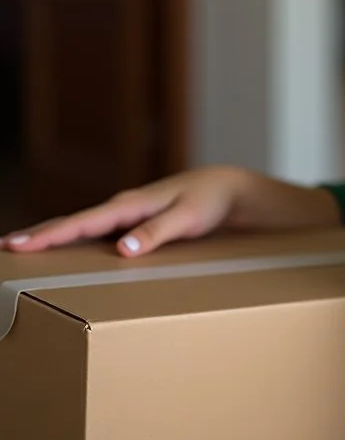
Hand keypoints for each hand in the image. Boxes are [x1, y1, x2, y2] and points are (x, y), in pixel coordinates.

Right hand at [0, 165, 258, 256]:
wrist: (227, 188)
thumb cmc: (208, 201)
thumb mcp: (187, 219)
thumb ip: (156, 233)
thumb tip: (121, 249)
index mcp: (130, 205)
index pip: (81, 223)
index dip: (48, 236)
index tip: (16, 244)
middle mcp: (123, 206)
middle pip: (73, 222)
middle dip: (39, 235)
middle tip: (4, 247)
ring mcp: (127, 212)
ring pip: (82, 226)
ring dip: (53, 236)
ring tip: (22, 250)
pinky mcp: (134, 219)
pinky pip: (96, 230)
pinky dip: (74, 237)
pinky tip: (65, 248)